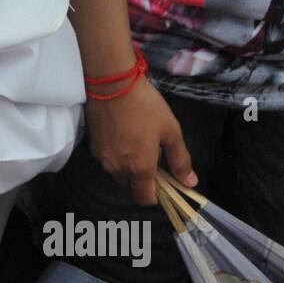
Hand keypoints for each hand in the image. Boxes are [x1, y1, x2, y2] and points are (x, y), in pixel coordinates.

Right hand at [84, 78, 197, 205]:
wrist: (111, 84)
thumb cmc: (145, 106)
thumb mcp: (171, 131)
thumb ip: (180, 160)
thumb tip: (190, 183)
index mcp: (140, 168)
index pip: (145, 198)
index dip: (156, 196)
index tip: (164, 183)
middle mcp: (118, 168)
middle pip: (130, 189)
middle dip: (142, 183)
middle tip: (153, 162)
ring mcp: (103, 159)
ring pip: (118, 176)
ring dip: (129, 170)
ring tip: (137, 146)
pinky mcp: (93, 147)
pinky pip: (108, 161)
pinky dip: (117, 157)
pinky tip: (123, 138)